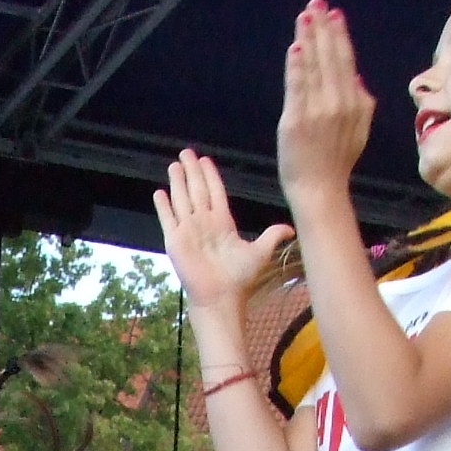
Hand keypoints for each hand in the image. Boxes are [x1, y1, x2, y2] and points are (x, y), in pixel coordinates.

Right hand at [155, 149, 294, 313]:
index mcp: (223, 223)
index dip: (210, 176)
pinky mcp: (175, 241)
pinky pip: (168, 218)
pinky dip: (163, 205)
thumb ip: (272, 236)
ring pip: (182, 199)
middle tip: (186, 152)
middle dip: (192, 171)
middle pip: (197, 190)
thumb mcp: (260, 252)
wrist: (221, 298)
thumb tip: (291, 229)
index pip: (215, 192)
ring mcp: (189, 231)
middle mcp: (204, 223)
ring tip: (174, 164)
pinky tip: (159, 192)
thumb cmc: (239, 279)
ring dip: (178, 182)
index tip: (205, 160)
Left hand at [275, 0, 373, 208]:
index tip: (334, 14)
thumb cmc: (337, 162)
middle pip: (330, 57)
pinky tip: (296, 47)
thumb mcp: (359, 130)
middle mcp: (339, 103)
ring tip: (305, 15)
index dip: (339, 35)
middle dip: (323, 28)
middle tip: (317, 3)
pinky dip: (297, 67)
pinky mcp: (296, 120)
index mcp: (356, 102)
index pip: (346, 61)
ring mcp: (318, 111)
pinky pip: (297, 87)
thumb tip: (356, 77)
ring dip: (309, 38)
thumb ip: (361, 102)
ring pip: (314, 67)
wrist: (321, 190)